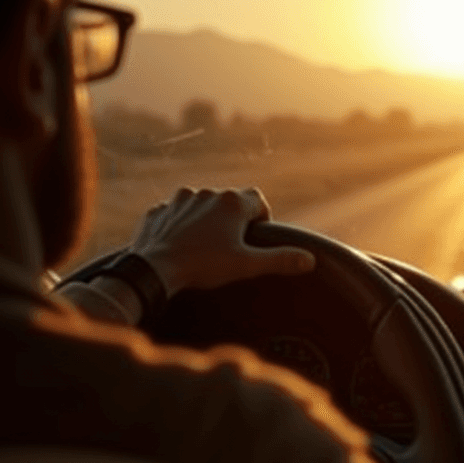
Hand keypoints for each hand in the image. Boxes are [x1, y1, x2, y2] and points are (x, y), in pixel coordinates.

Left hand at [129, 187, 315, 297]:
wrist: (153, 268)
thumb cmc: (203, 266)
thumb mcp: (247, 266)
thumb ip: (280, 260)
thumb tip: (310, 260)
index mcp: (231, 203)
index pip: (258, 200)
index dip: (261, 218)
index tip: (257, 236)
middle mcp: (207, 193)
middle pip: (229, 201)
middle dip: (233, 219)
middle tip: (232, 246)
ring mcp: (179, 200)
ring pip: (201, 204)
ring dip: (206, 219)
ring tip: (205, 246)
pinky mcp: (159, 210)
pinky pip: (176, 213)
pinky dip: (181, 225)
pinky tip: (180, 245)